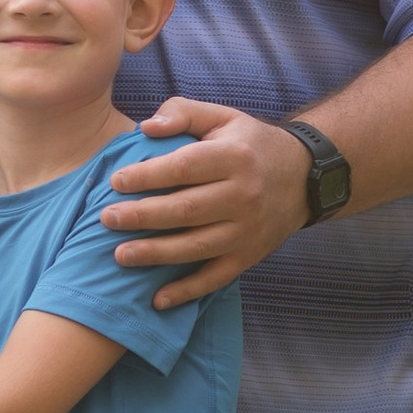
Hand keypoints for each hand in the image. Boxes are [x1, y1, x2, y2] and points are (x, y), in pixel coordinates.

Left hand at [100, 97, 312, 306]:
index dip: (148, 176)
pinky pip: (216, 278)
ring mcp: (247, 230)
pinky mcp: (249, 256)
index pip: (184, 168)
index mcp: (234, 157)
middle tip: (107, 218)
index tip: (116, 181)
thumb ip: (183, 113)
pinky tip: (157, 300)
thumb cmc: (251, 144)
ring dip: (156, 254)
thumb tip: (146, 127)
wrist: (306, 178)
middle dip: (142, 216)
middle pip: (186, 210)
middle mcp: (243, 196)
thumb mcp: (224, 117)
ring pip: (196, 247)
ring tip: (119, 255)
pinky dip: (187, 291)